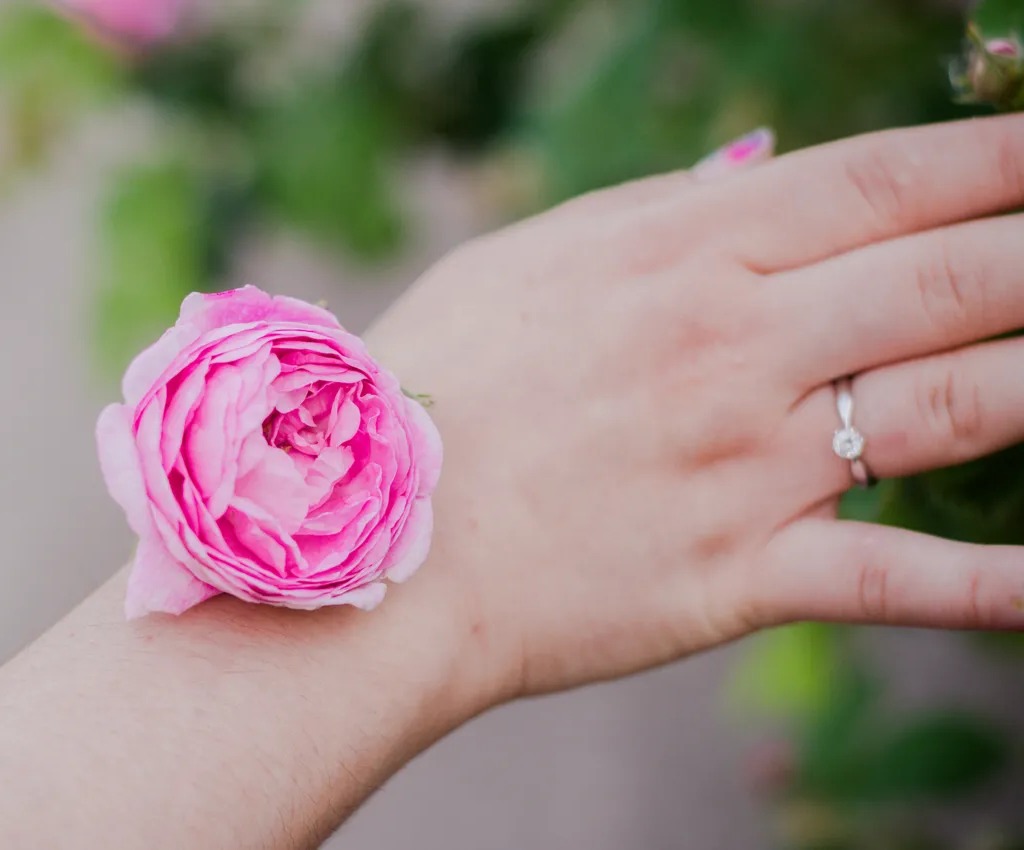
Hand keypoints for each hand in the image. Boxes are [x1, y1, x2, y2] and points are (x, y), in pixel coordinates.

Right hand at [366, 114, 1023, 702]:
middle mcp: (733, 347)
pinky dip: (998, 582)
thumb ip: (653, 207)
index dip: (994, 156)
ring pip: (955, 404)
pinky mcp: (735, 575)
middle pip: (948, 275)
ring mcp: (745, 465)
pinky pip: (894, 575)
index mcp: (679, 255)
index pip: (881, 180)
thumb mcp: (528, 262)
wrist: (374, 546)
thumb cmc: (434, 386)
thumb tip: (759, 162)